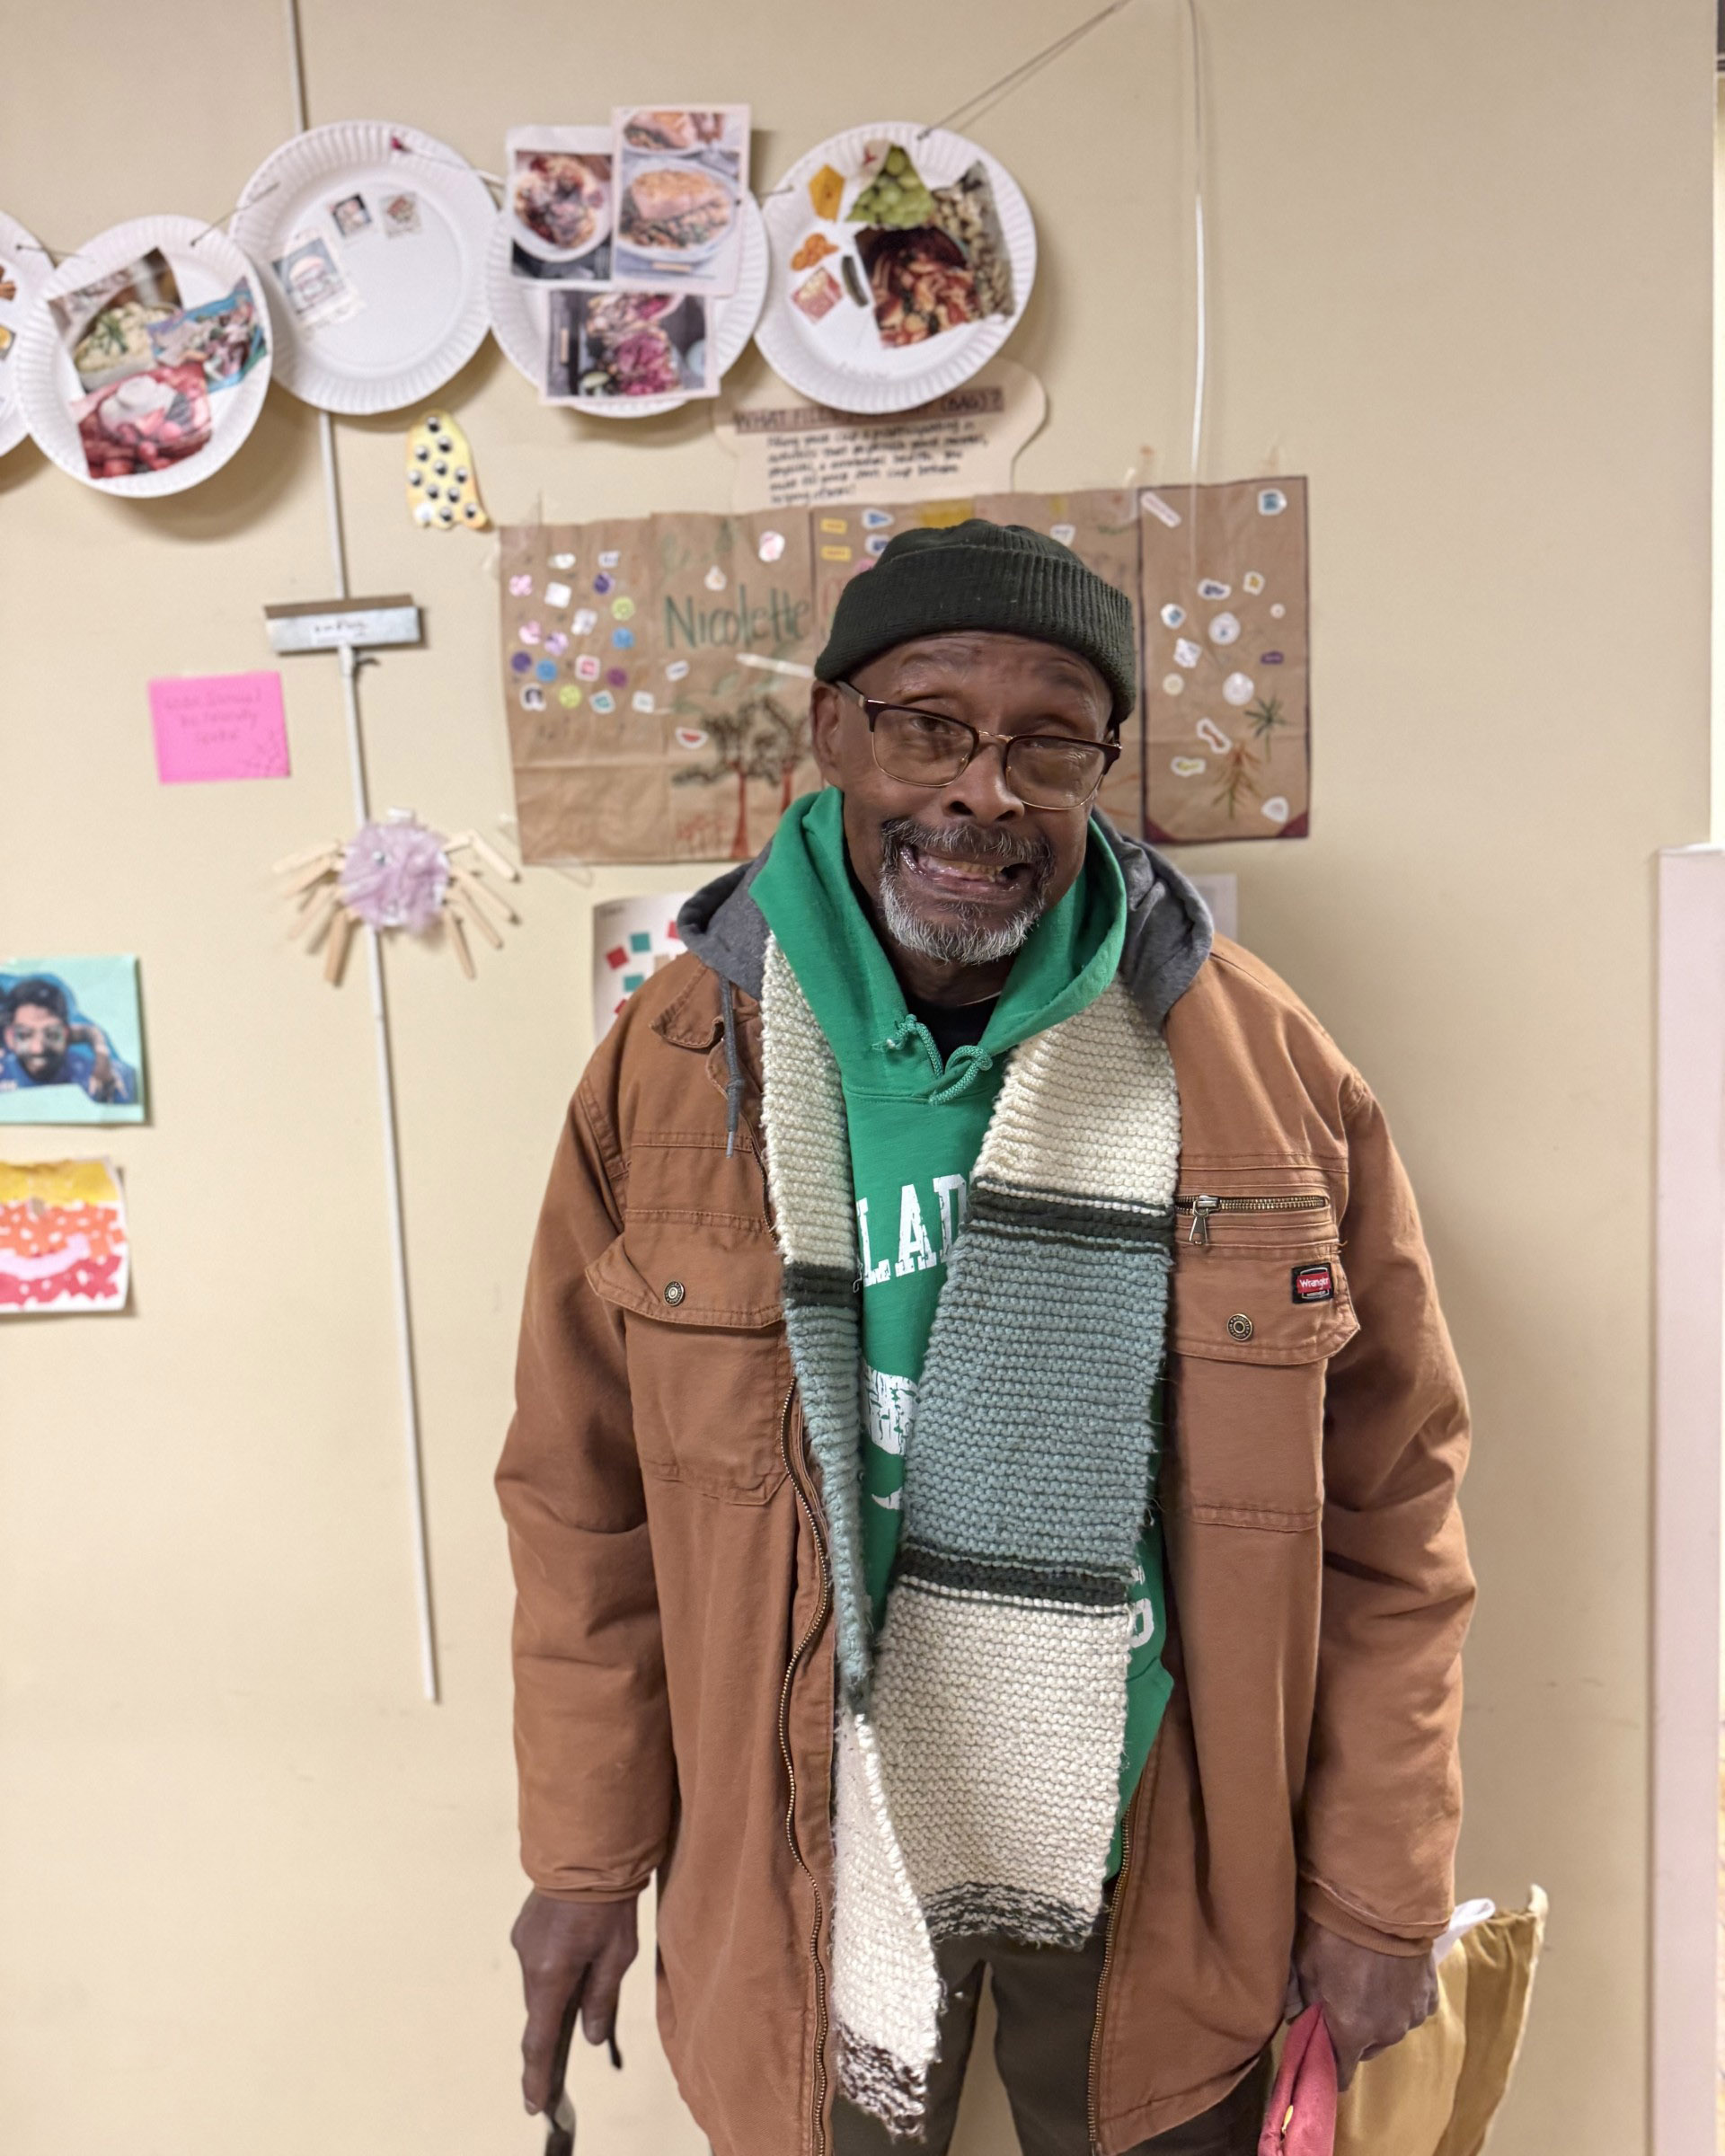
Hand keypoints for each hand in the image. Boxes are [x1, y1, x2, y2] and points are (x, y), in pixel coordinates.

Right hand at [510, 1888, 639, 2113]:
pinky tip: (574, 1958)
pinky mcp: (524, 1928)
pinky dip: (552, 1971)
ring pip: (538, 1985)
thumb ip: (601, 1998)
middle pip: (539, 2010)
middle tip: (564, 2057)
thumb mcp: (617, 1955)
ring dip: (556, 1994)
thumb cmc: (610, 1903)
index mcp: (551, 1973)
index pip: (539, 2039)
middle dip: (552, 2031)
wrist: (588, 1848)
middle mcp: (529, 1961)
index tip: (535, 2103)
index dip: (538, 2075)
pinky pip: (536, 1962)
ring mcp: (523, 1942)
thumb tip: (588, 2036)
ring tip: (582, 1986)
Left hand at [1283, 1917, 1436, 2088]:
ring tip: (1367, 1980)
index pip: (1341, 2073)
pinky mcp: (1431, 1994)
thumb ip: (1306, 1999)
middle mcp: (1387, 2032)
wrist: (1383, 1899)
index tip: (1320, 2052)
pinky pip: (1411, 2008)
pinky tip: (1390, 1972)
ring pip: (1390, 2027)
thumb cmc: (1336, 1931)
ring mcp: (1413, 2014)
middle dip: (1352, 2032)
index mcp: (1353, 2031)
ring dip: (1378, 2013)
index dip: (1328, 2065)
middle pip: (1366, 2048)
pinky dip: (1400, 1998)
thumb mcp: (1306, 1964)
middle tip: (1339, 2000)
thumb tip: (1303, 2017)